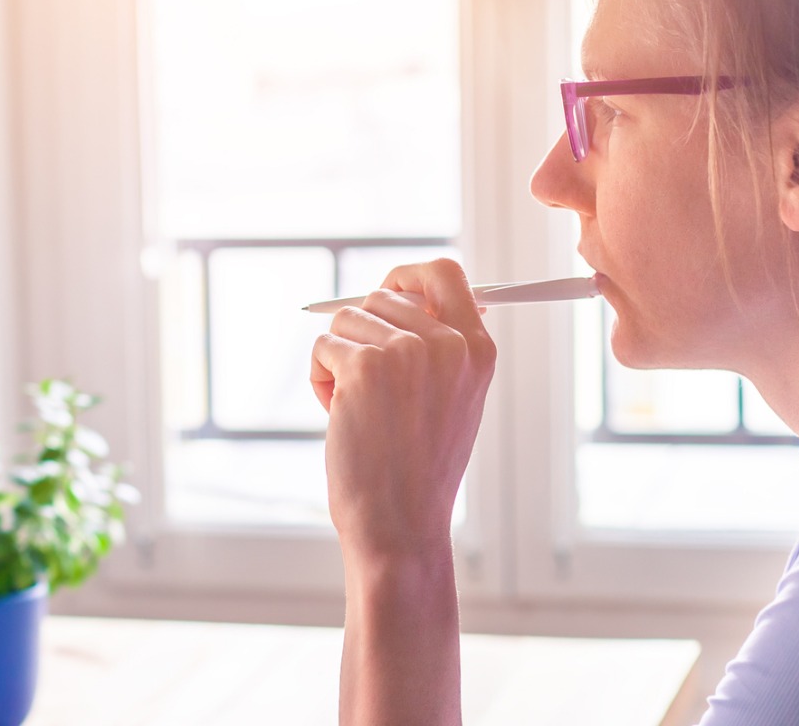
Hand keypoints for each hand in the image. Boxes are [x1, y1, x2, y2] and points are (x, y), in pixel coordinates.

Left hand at [309, 259, 496, 561]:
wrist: (401, 523)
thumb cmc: (418, 470)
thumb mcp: (452, 400)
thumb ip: (439, 346)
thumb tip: (403, 293)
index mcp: (478, 349)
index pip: (444, 273)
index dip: (407, 277)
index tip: (387, 290)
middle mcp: (448, 343)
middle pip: (382, 296)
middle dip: (362, 335)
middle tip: (367, 388)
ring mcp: (407, 352)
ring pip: (346, 320)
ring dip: (339, 360)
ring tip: (358, 409)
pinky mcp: (364, 366)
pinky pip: (323, 347)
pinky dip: (320, 380)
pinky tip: (339, 417)